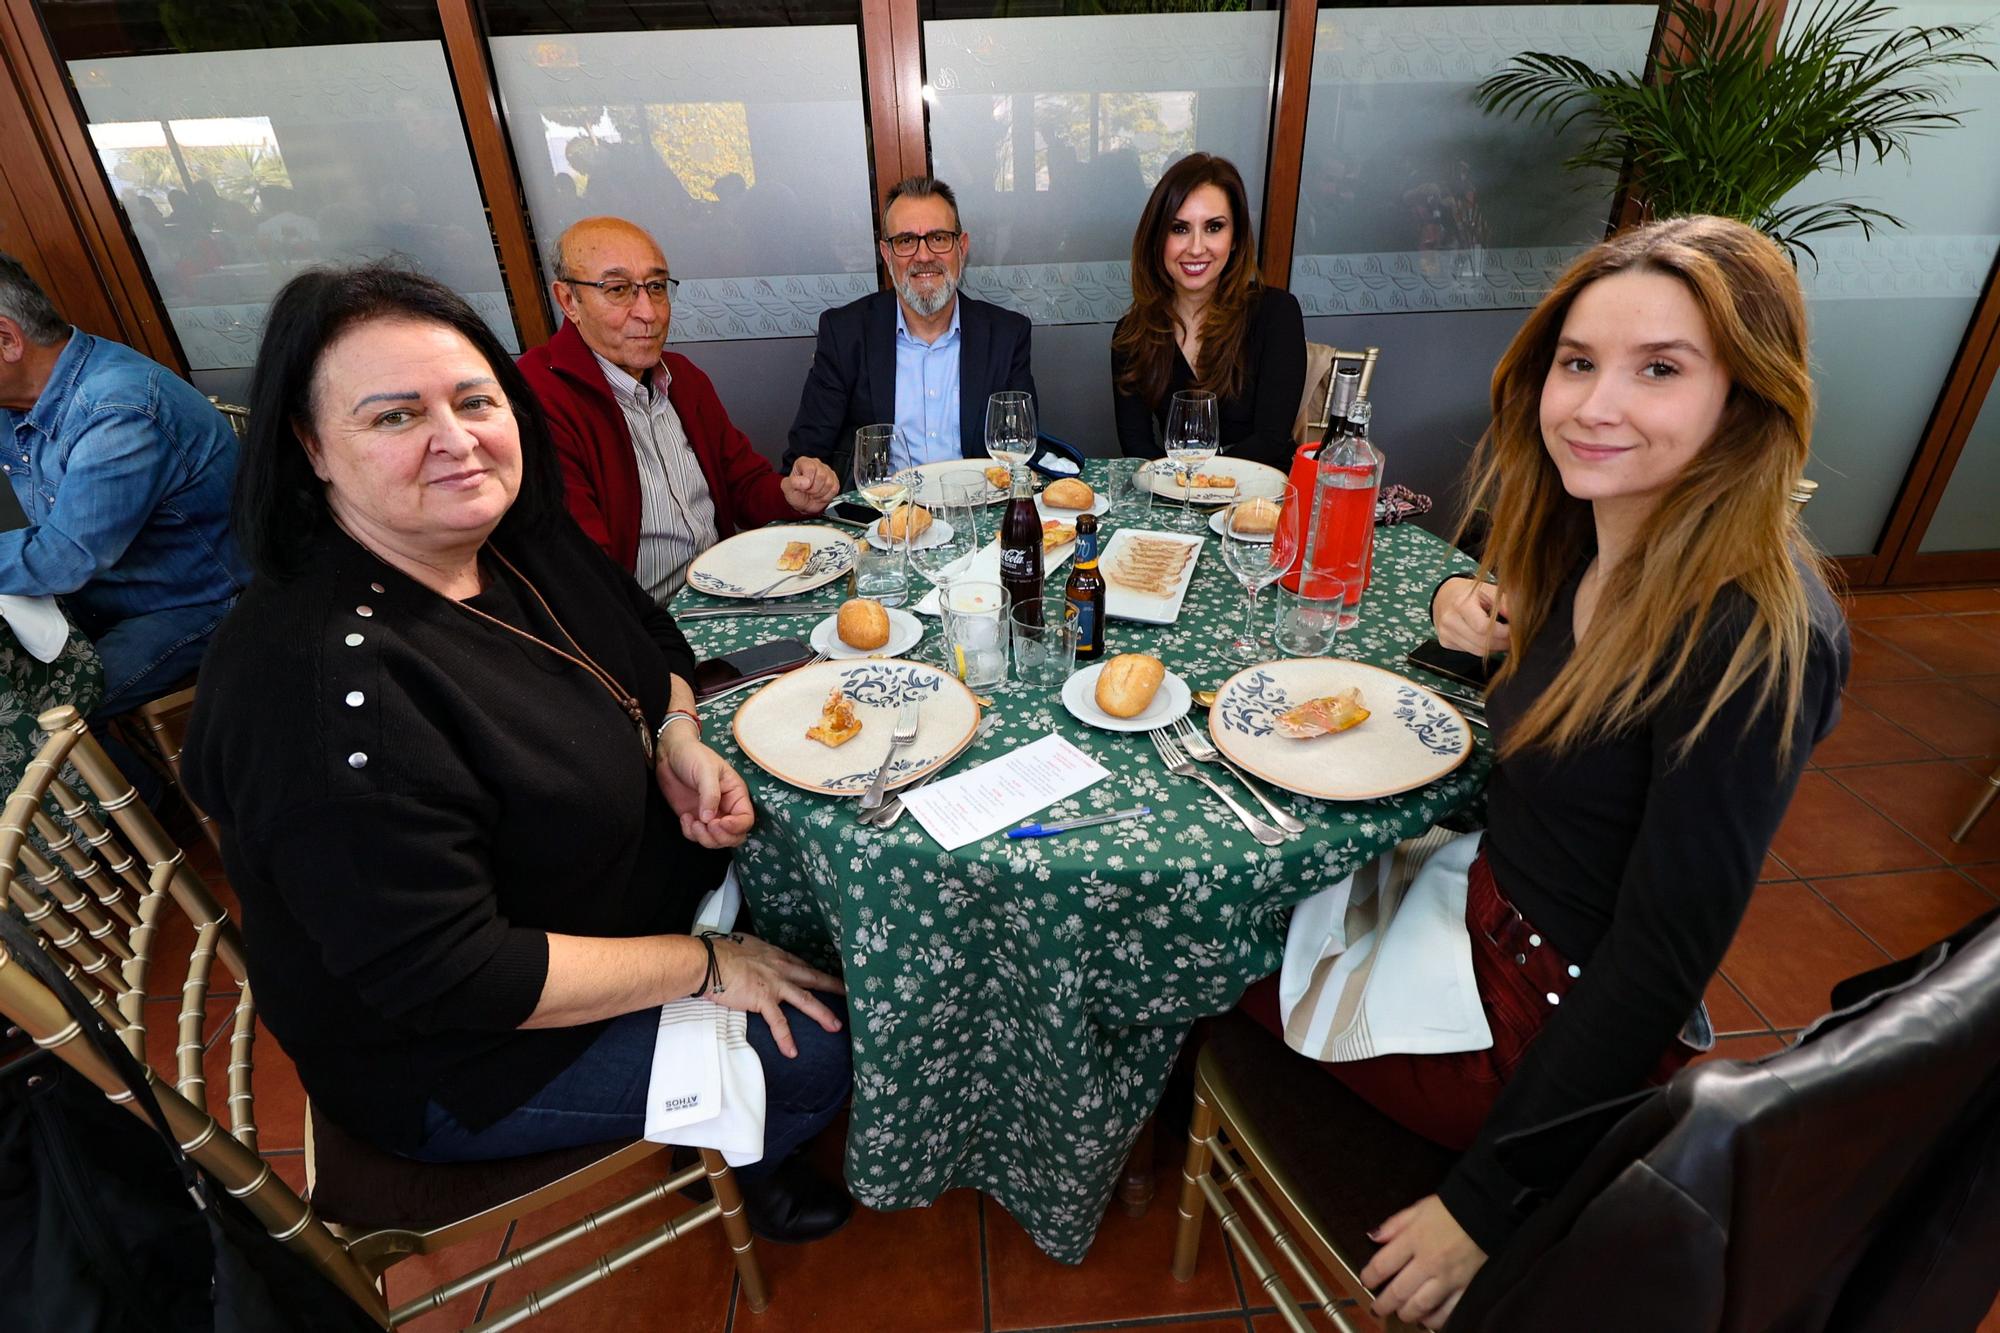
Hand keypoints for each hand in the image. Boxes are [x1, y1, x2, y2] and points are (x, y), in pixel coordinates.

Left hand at [655, 728, 754, 848]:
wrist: (670, 754)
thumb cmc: (693, 755)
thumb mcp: (706, 770)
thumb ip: (710, 794)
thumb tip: (709, 819)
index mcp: (736, 795)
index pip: (746, 819)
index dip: (736, 827)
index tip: (720, 822)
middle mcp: (726, 808)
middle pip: (734, 836)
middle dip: (720, 837)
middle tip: (707, 825)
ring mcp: (710, 815)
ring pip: (715, 841)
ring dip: (704, 838)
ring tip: (693, 822)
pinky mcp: (694, 818)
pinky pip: (697, 836)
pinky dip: (690, 833)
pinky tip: (684, 818)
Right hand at [699, 933, 845, 1056]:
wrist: (708, 960)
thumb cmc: (719, 952)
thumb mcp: (745, 946)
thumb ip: (755, 954)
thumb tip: (752, 955)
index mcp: (775, 955)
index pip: (801, 965)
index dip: (815, 972)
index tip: (827, 978)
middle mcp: (780, 968)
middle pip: (813, 978)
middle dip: (834, 986)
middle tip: (850, 994)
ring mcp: (774, 984)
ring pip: (806, 999)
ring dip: (822, 1014)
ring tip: (836, 1026)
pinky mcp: (763, 999)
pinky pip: (778, 1022)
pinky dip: (786, 1038)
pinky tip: (792, 1052)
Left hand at [782, 457, 840, 512]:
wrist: (804, 505)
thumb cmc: (796, 494)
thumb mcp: (787, 488)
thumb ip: (792, 482)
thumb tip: (805, 481)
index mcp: (804, 462)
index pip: (810, 467)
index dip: (807, 481)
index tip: (803, 487)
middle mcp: (817, 464)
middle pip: (821, 475)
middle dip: (813, 489)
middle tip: (808, 491)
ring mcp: (827, 472)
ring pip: (829, 483)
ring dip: (819, 493)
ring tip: (813, 493)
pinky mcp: (834, 481)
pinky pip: (834, 489)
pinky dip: (826, 497)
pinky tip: (820, 495)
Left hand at [1359, 1195, 1486, 1328]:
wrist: (1489, 1211)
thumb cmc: (1452, 1209)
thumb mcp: (1419, 1208)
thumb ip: (1394, 1224)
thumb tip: (1372, 1237)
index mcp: (1414, 1239)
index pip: (1382, 1265)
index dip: (1369, 1277)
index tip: (1366, 1282)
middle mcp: (1429, 1261)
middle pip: (1398, 1291)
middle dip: (1384, 1303)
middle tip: (1378, 1308)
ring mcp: (1449, 1278)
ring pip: (1421, 1305)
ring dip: (1406, 1313)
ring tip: (1401, 1313)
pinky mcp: (1467, 1287)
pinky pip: (1448, 1311)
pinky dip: (1435, 1319)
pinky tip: (1427, 1319)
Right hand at [1432, 576, 1511, 656]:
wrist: (1445, 595)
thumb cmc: (1469, 592)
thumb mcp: (1488, 589)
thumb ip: (1505, 603)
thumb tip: (1519, 619)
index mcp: (1460, 604)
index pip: (1483, 627)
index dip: (1502, 632)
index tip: (1513, 629)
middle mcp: (1449, 620)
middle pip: (1481, 643)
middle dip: (1502, 643)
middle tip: (1513, 638)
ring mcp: (1445, 633)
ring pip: (1477, 651)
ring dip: (1494, 648)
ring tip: (1503, 639)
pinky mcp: (1445, 642)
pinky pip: (1470, 651)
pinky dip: (1483, 648)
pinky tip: (1488, 639)